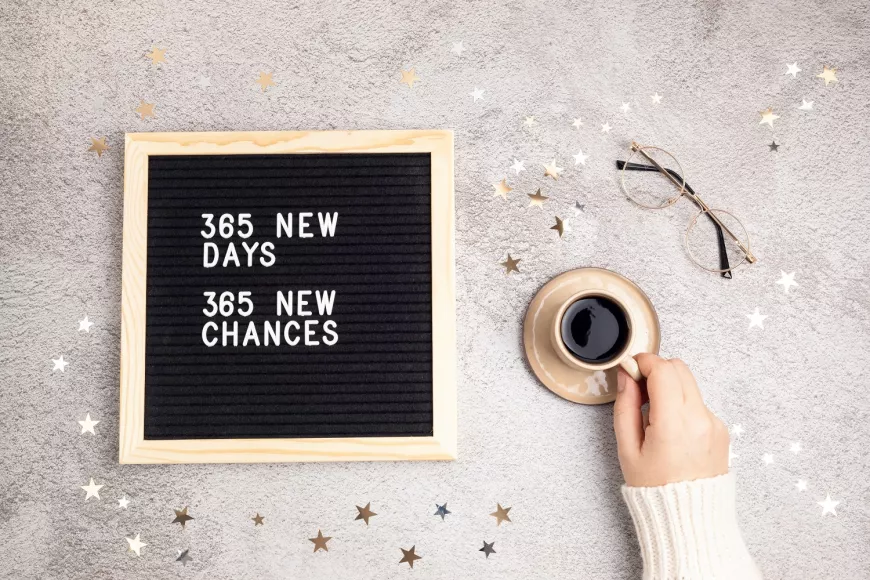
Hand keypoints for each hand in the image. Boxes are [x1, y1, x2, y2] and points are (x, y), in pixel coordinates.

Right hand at [613, 353, 729, 486]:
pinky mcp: (721, 430)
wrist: (688, 518)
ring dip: (670, 387)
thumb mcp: (627, 448)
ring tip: (654, 416)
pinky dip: (682, 405)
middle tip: (640, 389)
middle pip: (679, 368)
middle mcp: (700, 419)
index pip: (664, 370)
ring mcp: (714, 424)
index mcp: (674, 423)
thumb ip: (626, 405)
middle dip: (657, 370)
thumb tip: (626, 376)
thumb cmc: (655, 488)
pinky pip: (699, 403)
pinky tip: (671, 429)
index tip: (631, 368)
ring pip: (690, 384)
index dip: (644, 362)